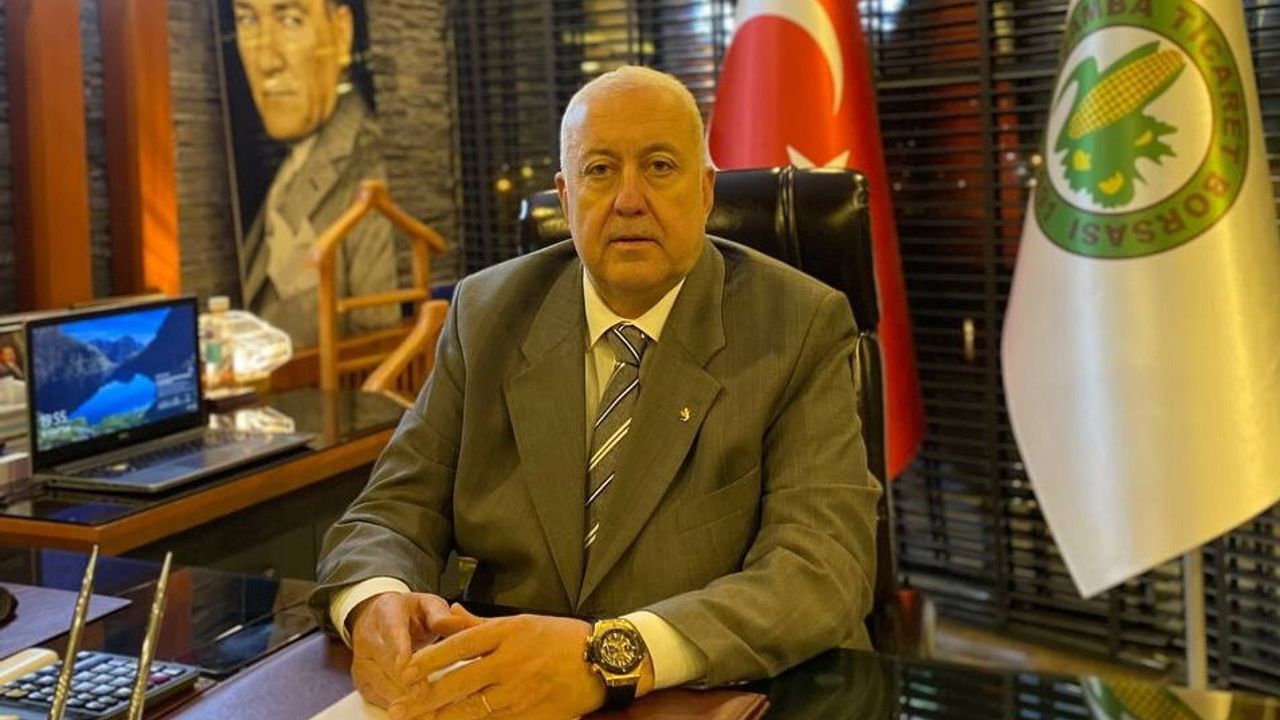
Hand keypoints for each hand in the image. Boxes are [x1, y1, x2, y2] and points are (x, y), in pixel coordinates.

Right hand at [349, 592, 479, 707]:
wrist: (377, 618)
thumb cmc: (408, 614)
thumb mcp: (427, 605)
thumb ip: (442, 615)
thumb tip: (460, 624)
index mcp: (386, 612)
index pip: (391, 632)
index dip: (399, 651)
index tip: (408, 667)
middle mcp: (368, 637)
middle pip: (384, 663)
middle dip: (403, 680)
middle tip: (423, 693)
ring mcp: (362, 660)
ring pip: (378, 683)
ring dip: (399, 698)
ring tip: (423, 709)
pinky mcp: (361, 680)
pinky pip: (374, 697)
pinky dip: (394, 706)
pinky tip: (413, 713)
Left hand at [390, 613, 603, 719]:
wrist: (602, 661)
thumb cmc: (560, 638)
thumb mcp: (520, 622)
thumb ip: (478, 624)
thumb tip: (444, 614)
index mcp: (508, 633)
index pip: (460, 645)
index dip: (430, 659)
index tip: (406, 670)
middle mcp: (511, 662)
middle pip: (459, 681)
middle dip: (424, 697)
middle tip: (398, 707)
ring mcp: (521, 692)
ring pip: (472, 708)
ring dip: (442, 716)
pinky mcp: (532, 715)